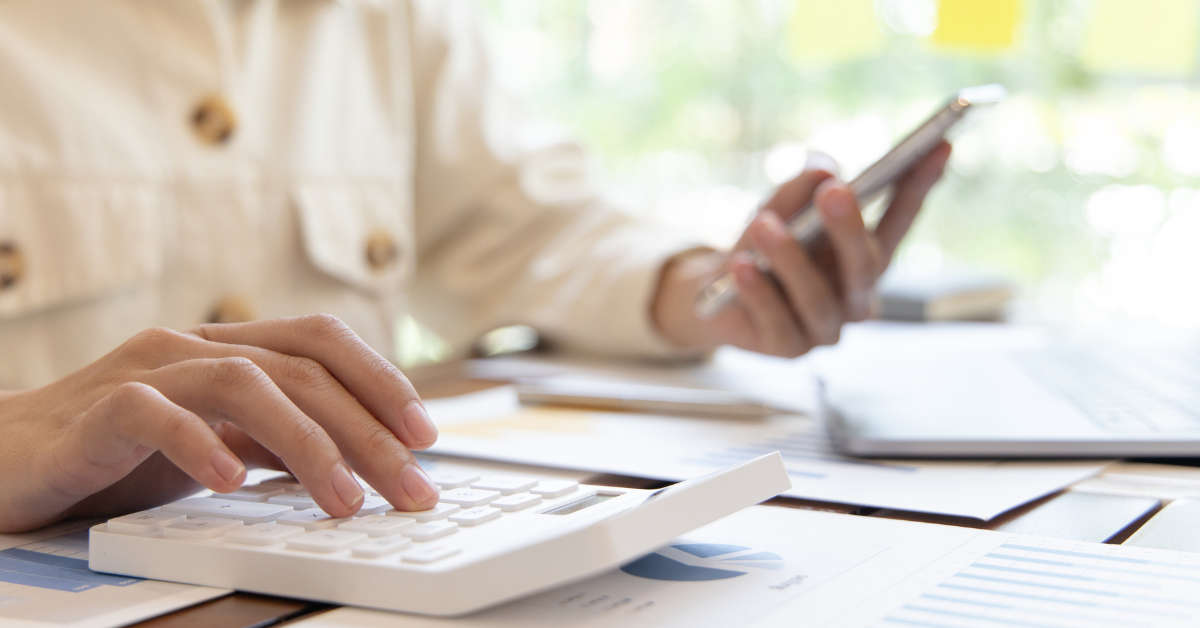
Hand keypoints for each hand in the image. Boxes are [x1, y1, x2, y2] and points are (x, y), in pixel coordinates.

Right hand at [0, 315, 440, 532]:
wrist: (5, 461)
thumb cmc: (115, 454)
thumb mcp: (215, 444)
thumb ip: (274, 441)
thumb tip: (359, 462)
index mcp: (225, 348)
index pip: (320, 341)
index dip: (381, 380)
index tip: (426, 435)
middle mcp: (191, 347)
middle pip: (301, 369)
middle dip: (367, 431)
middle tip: (410, 487)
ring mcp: (142, 371)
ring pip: (244, 382)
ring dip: (307, 444)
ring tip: (344, 501)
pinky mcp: (94, 411)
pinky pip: (154, 414)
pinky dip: (201, 445)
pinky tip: (232, 485)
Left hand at [653, 143, 950, 356]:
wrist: (716, 296)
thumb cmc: (760, 248)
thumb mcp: (778, 209)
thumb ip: (800, 189)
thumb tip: (824, 170)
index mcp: (863, 259)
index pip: (898, 221)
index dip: (918, 186)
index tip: (938, 146)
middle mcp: (854, 297)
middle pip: (863, 265)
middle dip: (849, 227)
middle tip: (834, 191)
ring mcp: (824, 328)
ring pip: (816, 297)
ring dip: (790, 260)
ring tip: (764, 224)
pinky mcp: (787, 347)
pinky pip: (776, 320)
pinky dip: (758, 292)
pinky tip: (740, 266)